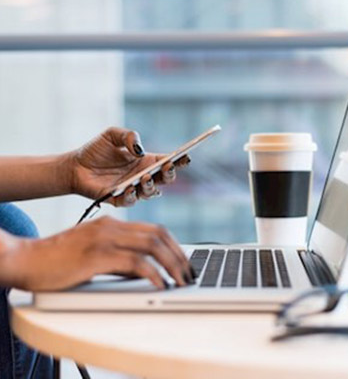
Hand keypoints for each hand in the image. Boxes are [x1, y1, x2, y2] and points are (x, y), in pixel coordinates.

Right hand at [1, 216, 195, 290]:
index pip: (154, 229)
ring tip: (182, 281)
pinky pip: (134, 262)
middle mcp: (111, 226)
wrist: (27, 259)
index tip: (184, 262)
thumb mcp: (95, 253)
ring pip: (151, 245)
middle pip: (158, 235)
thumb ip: (119, 258)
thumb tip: (145, 272)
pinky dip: (153, 274)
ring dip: (172, 264)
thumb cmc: (59, 260)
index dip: (174, 245)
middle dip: (179, 255)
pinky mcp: (96, 255)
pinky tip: (160, 285)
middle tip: (189, 273)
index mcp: (112, 224)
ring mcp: (104, 238)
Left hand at [68, 127, 189, 206]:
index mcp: (145, 161)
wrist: (74, 166)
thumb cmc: (95, 150)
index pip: (166, 162)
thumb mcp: (112, 135)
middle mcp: (142, 176)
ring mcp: (132, 189)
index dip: (178, 160)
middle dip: (169, 174)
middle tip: (167, 167)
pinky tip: (130, 188)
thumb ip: (128, 136)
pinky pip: (130, 201)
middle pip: (164, 180)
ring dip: (151, 186)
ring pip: (150, 193)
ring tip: (145, 177)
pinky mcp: (118, 199)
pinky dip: (132, 196)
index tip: (185, 156)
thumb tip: (140, 149)